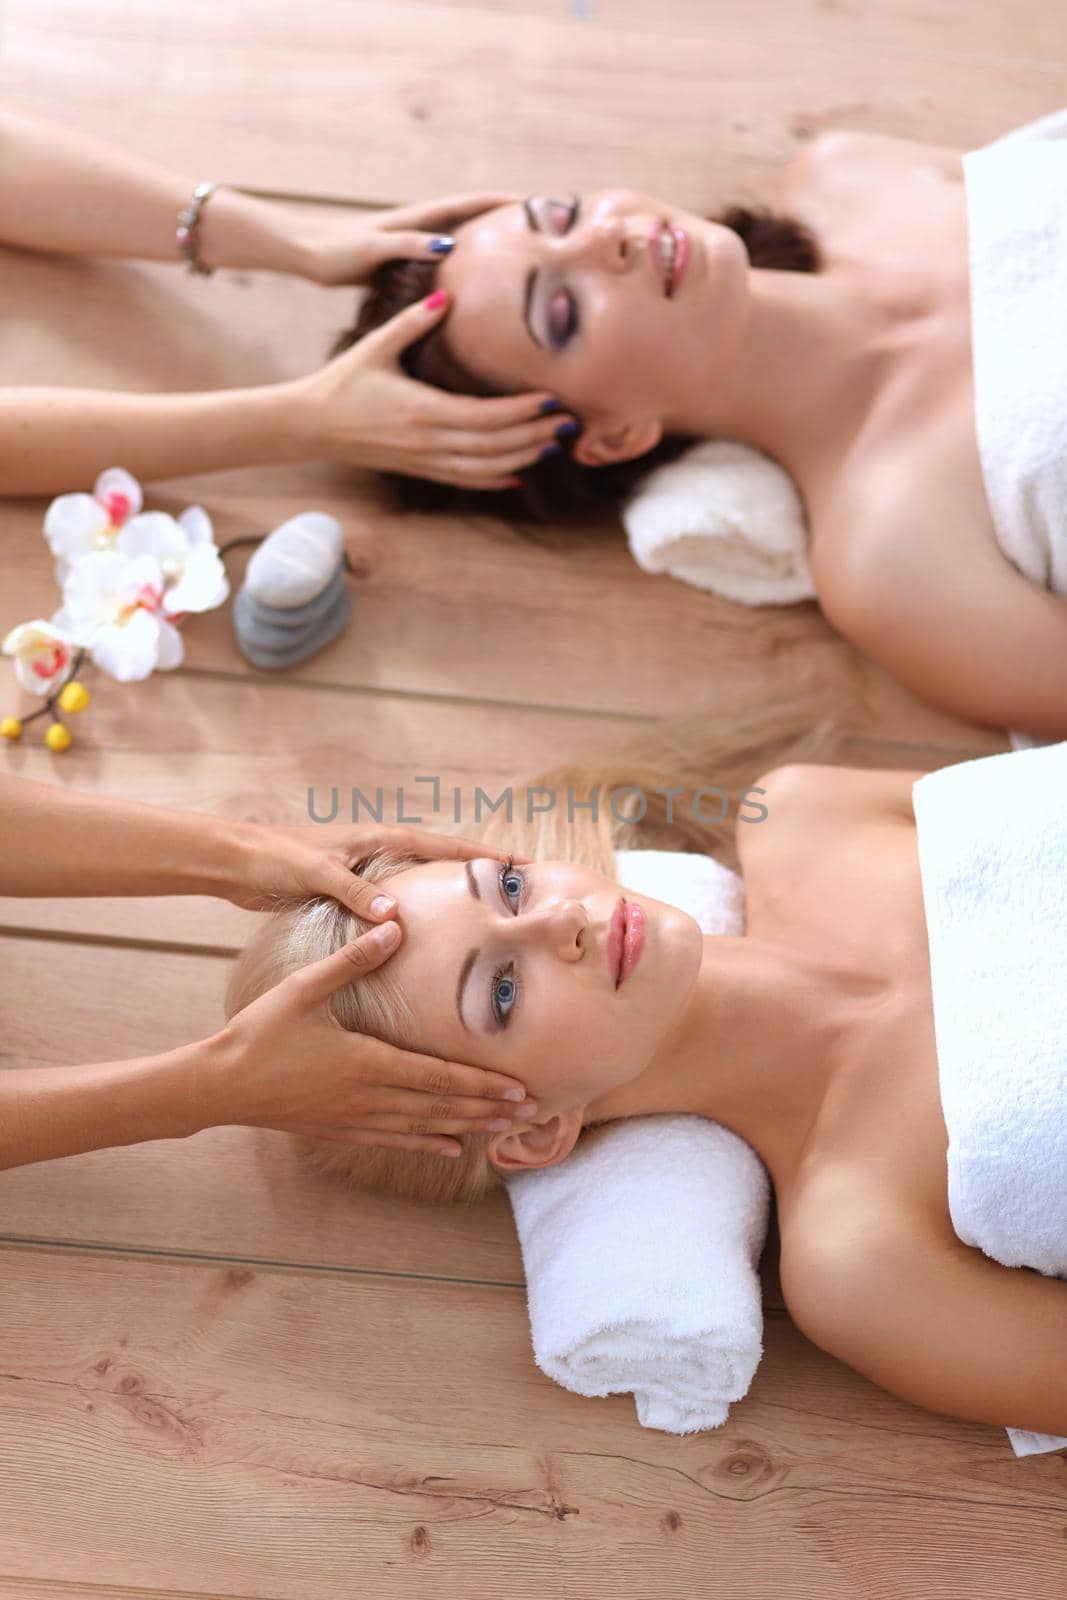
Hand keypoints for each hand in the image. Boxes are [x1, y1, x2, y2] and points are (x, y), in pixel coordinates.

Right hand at [212, 917, 538, 1155]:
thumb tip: (394, 925)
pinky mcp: (340, 1130)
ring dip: (467, 1127)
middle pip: (441, 1107)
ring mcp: (355, 1119)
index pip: (438, 1077)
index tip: (519, 1087)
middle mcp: (368, 1097)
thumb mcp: (305, 988)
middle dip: (489, 1109)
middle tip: (532, 1111)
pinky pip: (394, 1140)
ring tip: (505, 1129)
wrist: (220, 1084)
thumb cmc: (261, 1032)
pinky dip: (427, 1143)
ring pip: (424, 1128)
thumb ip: (353, 959)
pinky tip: (452, 1149)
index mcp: (367, 1061)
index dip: (482, 1084)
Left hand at [223, 819, 531, 917]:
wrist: (237, 862)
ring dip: (449, 892)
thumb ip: (355, 894)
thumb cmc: (275, 859)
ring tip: (484, 914)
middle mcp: (379, 851)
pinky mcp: (351, 890)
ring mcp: (367, 870)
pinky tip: (428, 934)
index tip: (519, 863)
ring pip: (421, 881)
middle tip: (515, 890)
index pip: (444, 845)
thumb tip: (394, 918)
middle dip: (477, 872)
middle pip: (442, 860)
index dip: (482, 855)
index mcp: (379, 839)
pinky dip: (419, 911)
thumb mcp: (317, 874)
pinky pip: (397, 900)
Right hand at [294, 289, 576, 489]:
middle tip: (569, 423)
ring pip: (484, 468)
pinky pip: (464, 480)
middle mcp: (427, 441)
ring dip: (522, 459)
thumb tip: (446, 294)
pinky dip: (494, 481)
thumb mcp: (376, 345)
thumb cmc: (342, 382)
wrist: (311, 425)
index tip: (551, 400)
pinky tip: (517, 477)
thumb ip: (413, 321)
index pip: (485, 416)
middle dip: (534, 435)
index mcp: (421, 409)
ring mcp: (424, 460)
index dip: (522, 411)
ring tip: (554, 445)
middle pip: (494, 446)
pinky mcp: (419, 470)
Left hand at [296, 191, 520, 286]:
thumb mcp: (374, 249)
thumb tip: (449, 245)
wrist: (308, 254)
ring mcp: (417, 242)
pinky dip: (469, 263)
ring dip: (490, 240)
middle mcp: (423, 227)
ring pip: (465, 238)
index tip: (538, 203)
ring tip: (522, 251)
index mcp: (420, 220)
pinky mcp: (408, 261)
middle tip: (543, 224)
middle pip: (474, 217)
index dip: (504, 202)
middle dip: (506, 217)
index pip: (471, 203)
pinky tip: (478, 280)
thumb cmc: (337, 250)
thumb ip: (409, 245)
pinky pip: (449, 259)